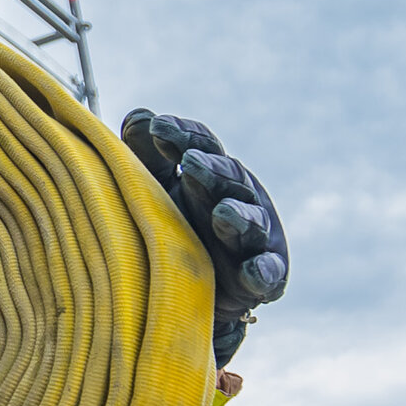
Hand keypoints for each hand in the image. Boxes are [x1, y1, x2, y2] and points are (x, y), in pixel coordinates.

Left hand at [122, 110, 287, 366]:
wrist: (193, 288)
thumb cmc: (174, 226)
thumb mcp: (156, 189)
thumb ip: (146, 155)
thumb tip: (138, 117)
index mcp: (211, 173)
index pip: (201, 146)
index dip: (183, 136)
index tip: (158, 127)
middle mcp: (237, 199)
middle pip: (228, 180)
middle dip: (212, 171)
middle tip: (189, 162)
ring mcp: (252, 240)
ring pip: (250, 224)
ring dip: (239, 217)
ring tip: (222, 213)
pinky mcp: (262, 279)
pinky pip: (266, 274)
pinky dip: (262, 273)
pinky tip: (253, 273)